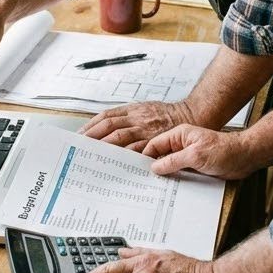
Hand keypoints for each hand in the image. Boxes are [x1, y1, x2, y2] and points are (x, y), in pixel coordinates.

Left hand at [80, 100, 197, 150]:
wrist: (194, 113)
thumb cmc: (167, 115)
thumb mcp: (145, 108)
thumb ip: (128, 117)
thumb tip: (106, 127)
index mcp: (133, 109)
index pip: (106, 116)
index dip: (90, 126)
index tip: (78, 136)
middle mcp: (137, 118)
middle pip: (109, 126)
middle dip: (92, 137)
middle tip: (79, 148)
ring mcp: (146, 129)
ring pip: (120, 137)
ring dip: (104, 147)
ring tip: (91, 157)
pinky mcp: (156, 140)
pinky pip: (137, 150)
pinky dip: (125, 156)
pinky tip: (115, 164)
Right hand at [143, 125, 253, 179]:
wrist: (244, 158)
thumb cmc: (224, 150)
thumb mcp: (196, 155)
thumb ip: (174, 161)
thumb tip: (155, 166)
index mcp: (180, 135)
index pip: (155, 144)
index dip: (145, 156)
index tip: (136, 169)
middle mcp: (182, 145)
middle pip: (161, 156)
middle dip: (152, 168)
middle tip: (142, 181)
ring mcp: (188, 156)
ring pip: (170, 167)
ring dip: (164, 176)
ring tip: (153, 188)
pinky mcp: (194, 167)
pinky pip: (179, 174)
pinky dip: (174, 181)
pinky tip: (169, 190)